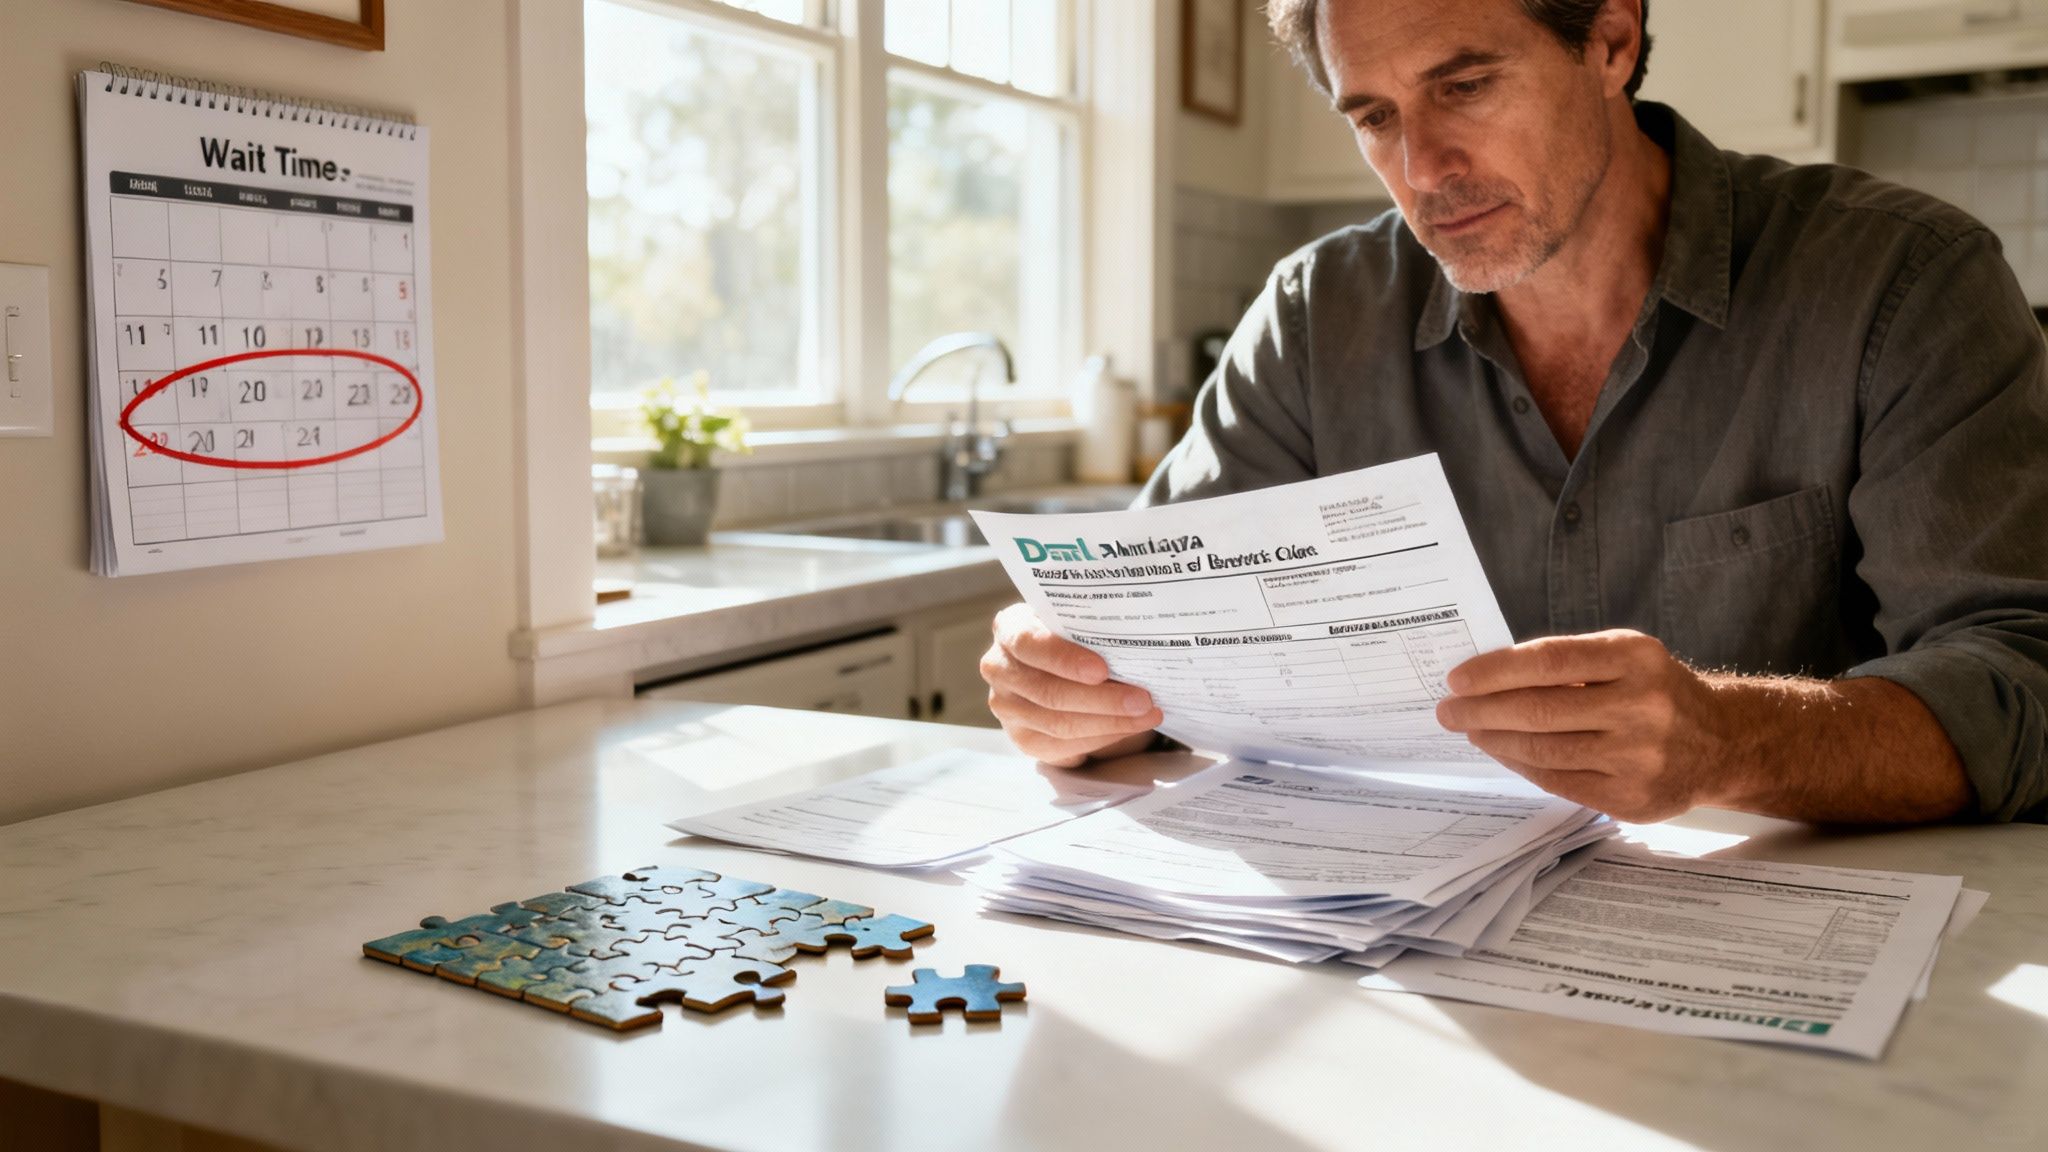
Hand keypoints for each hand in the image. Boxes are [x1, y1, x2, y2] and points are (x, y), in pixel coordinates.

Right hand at [980, 604, 1163, 767]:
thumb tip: (1133, 644)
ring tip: (1145, 714)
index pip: (1029, 643)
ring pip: (1059, 723)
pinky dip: (1101, 737)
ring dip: (1109, 722)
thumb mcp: (1075, 622)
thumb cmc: (1072, 637)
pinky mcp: (1023, 738)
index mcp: (1010, 629)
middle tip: (1142, 699)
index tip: (1102, 670)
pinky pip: (1064, 746)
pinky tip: (1128, 728)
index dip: (1065, 659)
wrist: (1056, 664)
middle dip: (1101, 698)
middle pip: (1049, 692)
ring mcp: (1007, 708)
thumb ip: (1089, 629)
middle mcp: (999, 669)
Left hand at [1434, 630, 1732, 821]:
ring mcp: (1640, 758)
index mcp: (1636, 658)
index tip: (1457, 679)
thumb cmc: (1656, 692)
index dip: (1495, 671)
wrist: (1722, 744)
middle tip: (1447, 710)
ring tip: (1470, 730)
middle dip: (1482, 710)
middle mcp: (1643, 707)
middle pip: (1540, 710)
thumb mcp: (1626, 658)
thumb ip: (1568, 663)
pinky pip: (1558, 782)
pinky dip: (1521, 765)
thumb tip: (1487, 678)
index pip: (1549, 662)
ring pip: (1544, 751)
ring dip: (1495, 740)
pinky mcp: (1632, 799)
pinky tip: (1502, 752)